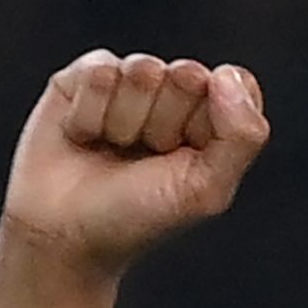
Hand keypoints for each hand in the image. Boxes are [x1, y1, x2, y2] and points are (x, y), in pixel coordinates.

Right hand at [0, 51, 268, 307]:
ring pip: (142, 70)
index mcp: (211, 117)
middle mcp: (172, 92)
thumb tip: (225, 74)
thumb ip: (242, 136)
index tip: (184, 160)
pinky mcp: (84, 77)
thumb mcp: (205, 191)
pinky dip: (90, 114)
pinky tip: (82, 137)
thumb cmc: (136, 218)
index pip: (235, 84)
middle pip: (189, 74)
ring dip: (124, 123)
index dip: (209, 124)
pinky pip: (101, 72)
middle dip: (165, 124)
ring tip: (110, 150)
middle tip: (143, 159)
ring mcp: (128, 81)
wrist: (64, 237)